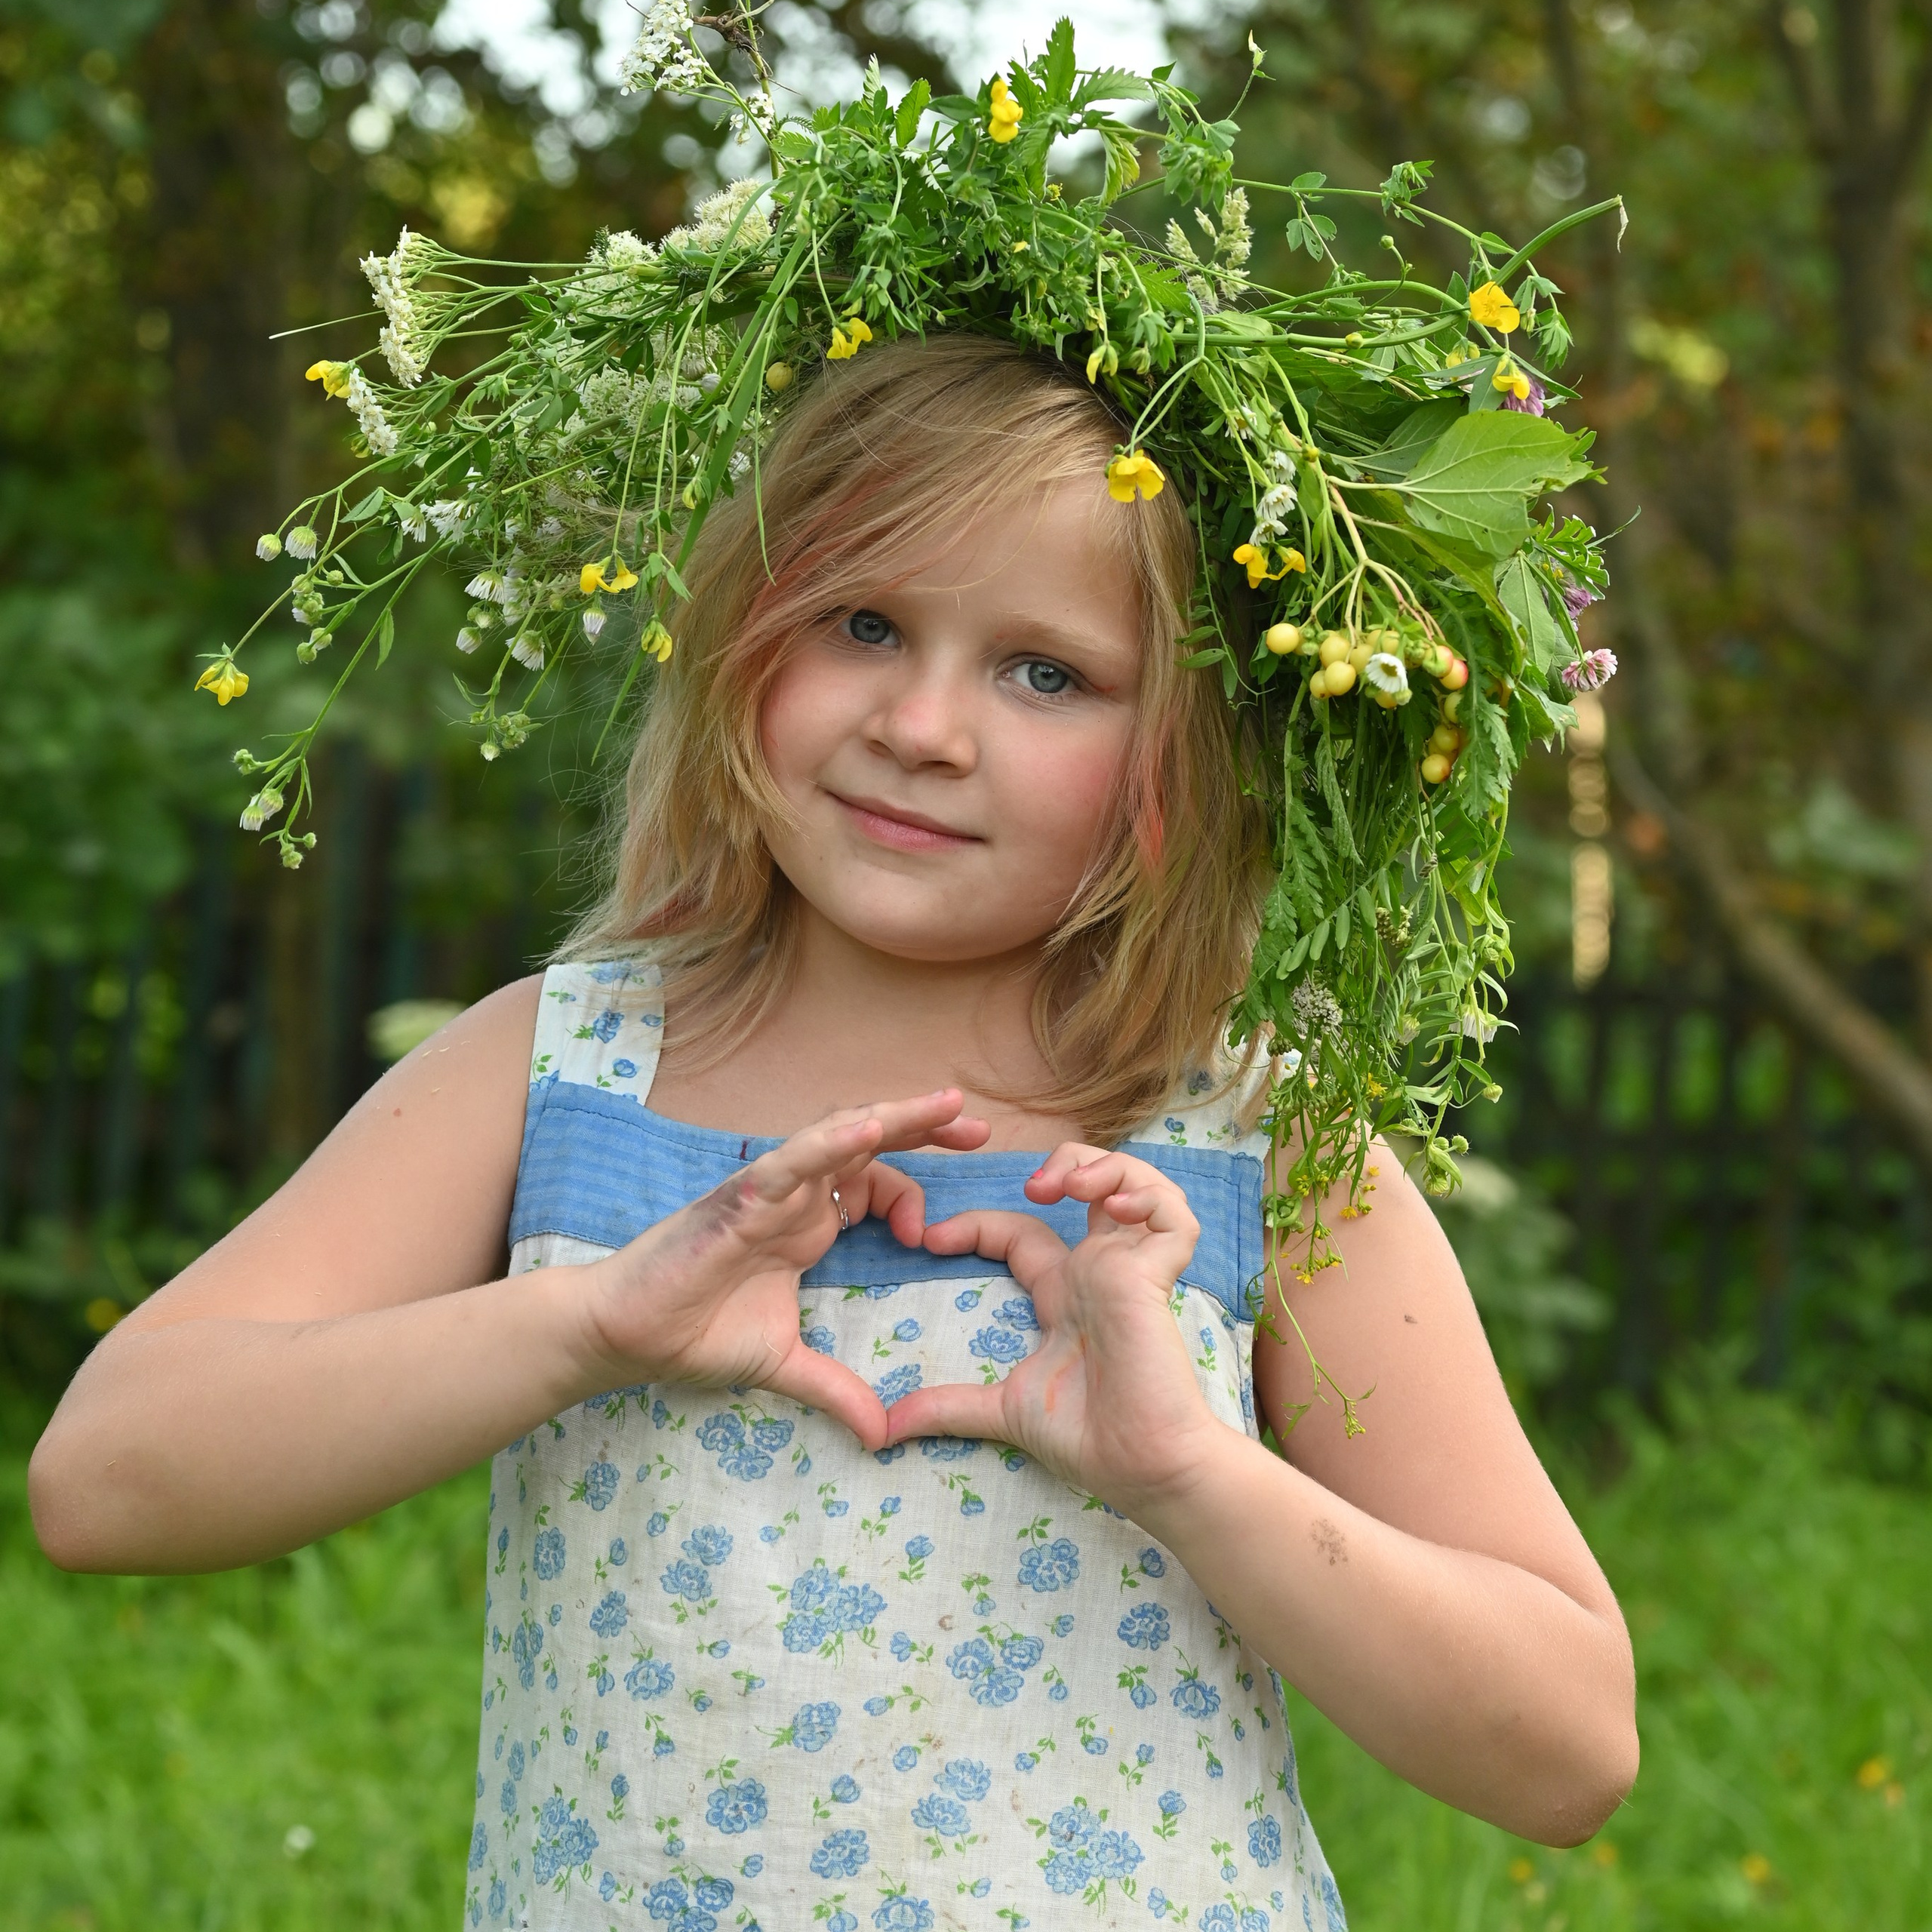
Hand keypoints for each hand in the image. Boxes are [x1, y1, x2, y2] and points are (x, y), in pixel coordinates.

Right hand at [574, 1091, 987, 1449]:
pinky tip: (872, 1129)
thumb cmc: (693, 1333)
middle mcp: (796, 1196)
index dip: (915, 1190)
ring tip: (947, 1106)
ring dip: (894, 1117)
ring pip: (839, 1135)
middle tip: (980, 1129)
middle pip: (869, 1142)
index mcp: (808, 1223)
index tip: (938, 1232)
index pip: (875, 1181)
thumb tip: (882, 1436)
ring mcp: (769, 1190)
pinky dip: (832, 1142)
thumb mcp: (783, 1365)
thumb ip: (836, 1390)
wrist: (626, 1335)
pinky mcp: (740, 1196)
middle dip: (925, 1129)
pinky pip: (793, 1159)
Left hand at [878, 1144, 1234, 1515]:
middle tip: (1032, 1185)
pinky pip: (1173, 1219)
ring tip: (1072, 1185)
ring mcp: (1132, 1270)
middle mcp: (1098, 1271)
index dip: (977, 1224)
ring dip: (1104, 1168)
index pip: (1019, 1232)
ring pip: (1136, 1184)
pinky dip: (1147, 1198)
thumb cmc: (1088, 1440)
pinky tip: (1112, 1208)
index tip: (930, 1239)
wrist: (1141, 1469)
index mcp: (1063, 1293)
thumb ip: (947, 1408)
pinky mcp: (1158, 1278)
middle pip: (1092, 1184)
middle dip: (1064, 1163)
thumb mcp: (1003, 1410)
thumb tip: (883, 1431)